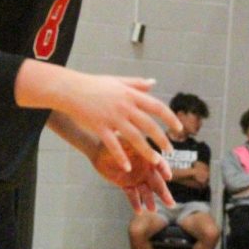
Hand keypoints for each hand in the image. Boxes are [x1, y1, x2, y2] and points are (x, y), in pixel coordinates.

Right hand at [60, 75, 182, 174]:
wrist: (69, 89)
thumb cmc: (94, 85)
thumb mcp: (117, 81)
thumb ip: (137, 83)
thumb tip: (154, 82)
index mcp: (131, 95)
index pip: (157, 107)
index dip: (170, 118)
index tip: (179, 128)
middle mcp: (124, 106)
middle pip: (149, 125)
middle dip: (162, 139)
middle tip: (170, 151)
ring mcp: (112, 117)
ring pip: (135, 137)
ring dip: (147, 151)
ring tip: (156, 161)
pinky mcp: (99, 127)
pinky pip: (113, 145)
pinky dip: (121, 157)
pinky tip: (128, 168)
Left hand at [91, 140, 175, 213]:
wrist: (99, 150)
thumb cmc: (112, 141)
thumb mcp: (122, 139)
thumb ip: (131, 144)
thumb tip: (140, 146)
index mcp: (147, 156)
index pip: (159, 163)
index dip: (164, 169)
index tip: (168, 177)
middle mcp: (145, 169)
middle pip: (157, 182)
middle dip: (164, 193)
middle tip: (171, 204)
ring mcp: (137, 178)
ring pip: (146, 191)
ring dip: (150, 200)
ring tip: (153, 210)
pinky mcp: (127, 185)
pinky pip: (132, 195)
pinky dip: (135, 203)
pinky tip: (139, 211)